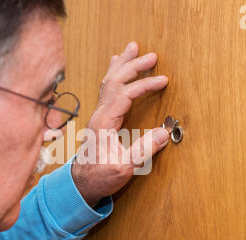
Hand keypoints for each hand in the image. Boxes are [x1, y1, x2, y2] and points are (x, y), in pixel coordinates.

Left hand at [71, 42, 169, 206]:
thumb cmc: (99, 177)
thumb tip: (164, 132)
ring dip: (122, 65)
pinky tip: (116, 69)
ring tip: (131, 49)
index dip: (144, 85)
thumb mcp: (124, 168)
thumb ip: (143, 150)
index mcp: (104, 122)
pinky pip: (107, 90)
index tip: (163, 80)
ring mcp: (98, 115)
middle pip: (115, 81)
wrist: (81, 183)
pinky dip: (114, 75)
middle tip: (151, 56)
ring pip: (109, 83)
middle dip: (133, 66)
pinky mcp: (100, 119)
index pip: (125, 94)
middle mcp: (99, 115)